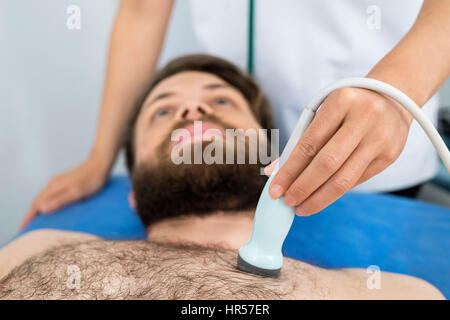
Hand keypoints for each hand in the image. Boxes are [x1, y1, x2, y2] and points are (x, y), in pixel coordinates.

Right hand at [20, 156, 109, 229]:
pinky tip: (52, 208)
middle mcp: (53, 185)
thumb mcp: (76, 192)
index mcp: (53, 188)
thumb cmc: (91, 179)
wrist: (100, 164)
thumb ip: (59, 200)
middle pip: (37, 202)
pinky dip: (47, 204)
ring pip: (44, 198)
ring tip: (37, 221)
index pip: (36, 205)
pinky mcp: (65, 183)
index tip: (23, 229)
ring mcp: (58, 183)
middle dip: (31, 215)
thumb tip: (41, 209)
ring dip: (38, 210)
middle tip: (27, 228)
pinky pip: (51, 196)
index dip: (29, 217)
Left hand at [265, 87, 413, 215]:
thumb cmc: (346, 107)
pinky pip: (356, 181)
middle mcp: (364, 119)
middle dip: (302, 188)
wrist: (394, 98)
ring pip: (344, 179)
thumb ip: (299, 141)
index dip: (289, 171)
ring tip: (301, 208)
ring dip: (318, 199)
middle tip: (287, 202)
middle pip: (326, 164)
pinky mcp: (389, 156)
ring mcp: (379, 139)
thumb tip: (273, 172)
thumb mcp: (322, 113)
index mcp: (341, 102)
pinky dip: (335, 192)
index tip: (275, 190)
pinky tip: (321, 198)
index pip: (308, 144)